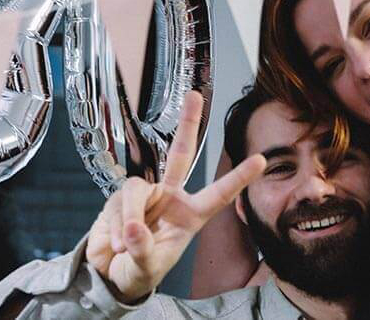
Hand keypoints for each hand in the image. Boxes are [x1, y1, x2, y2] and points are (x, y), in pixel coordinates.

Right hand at [86, 91, 265, 302]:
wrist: (108, 274)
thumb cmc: (139, 271)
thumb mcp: (146, 268)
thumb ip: (142, 250)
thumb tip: (134, 227)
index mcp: (190, 215)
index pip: (218, 194)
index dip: (239, 178)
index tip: (261, 160)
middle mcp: (170, 197)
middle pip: (180, 154)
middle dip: (187, 124)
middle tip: (194, 96)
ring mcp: (144, 194)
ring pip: (137, 188)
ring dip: (130, 215)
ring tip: (124, 244)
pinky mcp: (119, 196)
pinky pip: (119, 200)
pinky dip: (116, 224)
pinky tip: (115, 243)